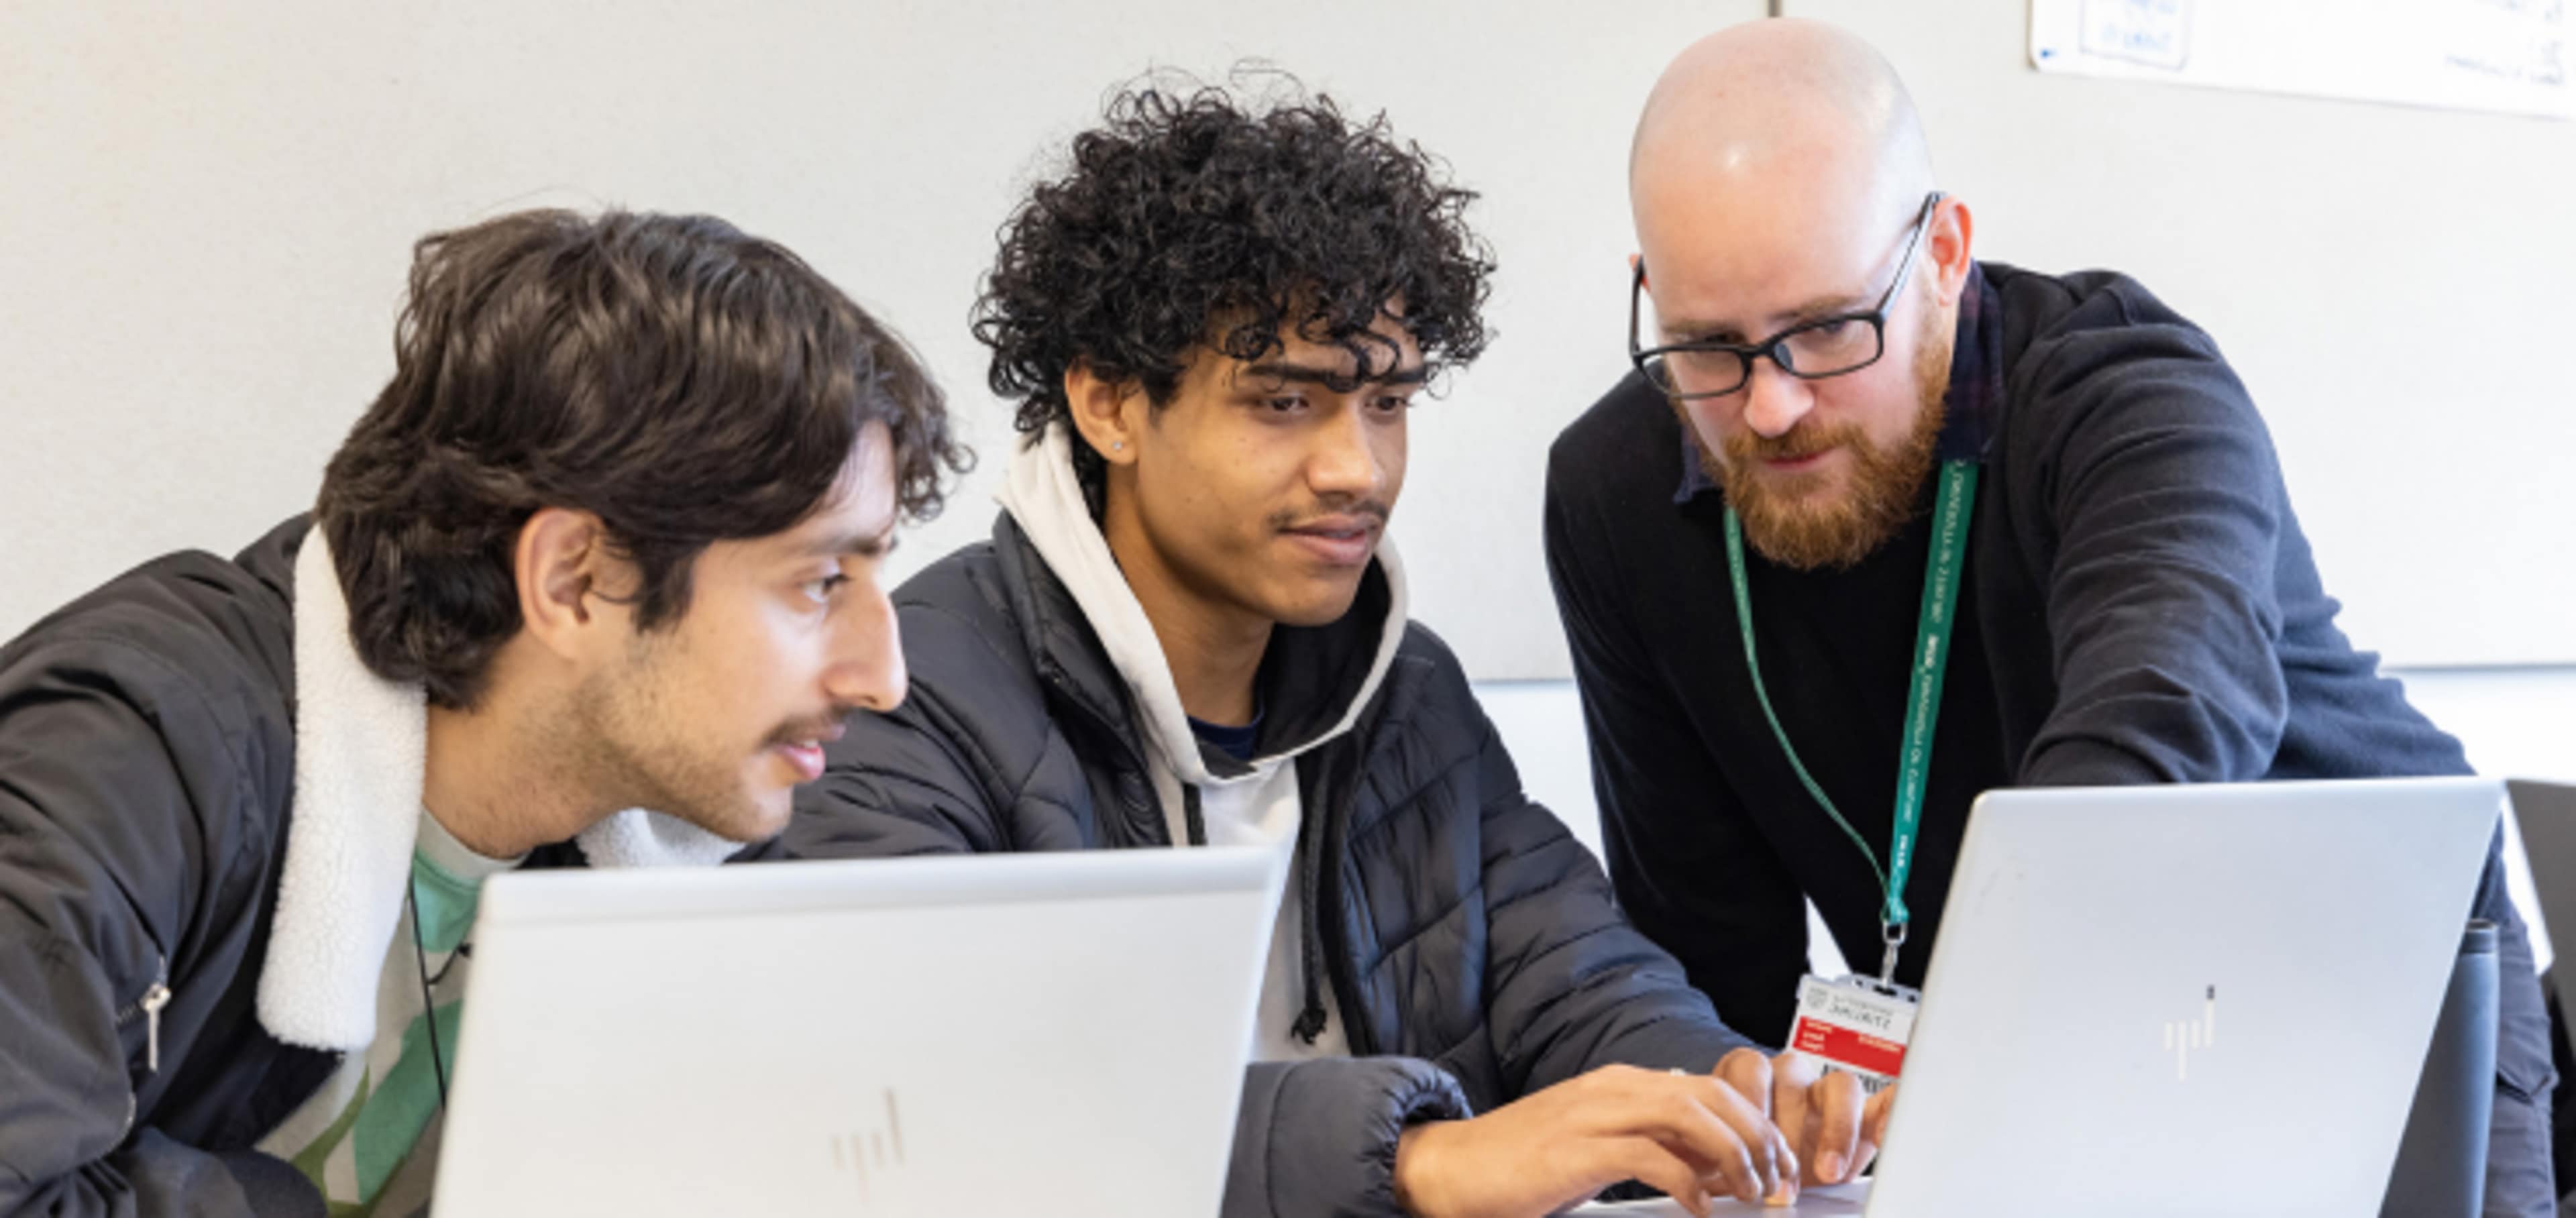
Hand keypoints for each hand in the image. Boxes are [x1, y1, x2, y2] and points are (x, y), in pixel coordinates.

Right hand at [1392, 1063, 1794, 1216]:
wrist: (1450, 1169)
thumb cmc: (1521, 1166)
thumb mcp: (1597, 1150)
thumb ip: (1651, 1147)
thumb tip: (1711, 1166)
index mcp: (1621, 1084)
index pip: (1709, 1089)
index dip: (1755, 1127)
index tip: (1779, 1168)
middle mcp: (1613, 1088)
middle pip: (1712, 1096)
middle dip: (1759, 1139)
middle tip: (1780, 1183)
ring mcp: (1594, 1114)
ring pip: (1691, 1116)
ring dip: (1735, 1157)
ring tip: (1752, 1195)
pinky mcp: (1578, 1150)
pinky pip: (1653, 1157)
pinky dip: (1689, 1184)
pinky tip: (1700, 1210)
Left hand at [1714, 1047, 1895, 1187]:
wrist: (1777, 1182)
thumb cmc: (1743, 1164)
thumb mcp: (1722, 1162)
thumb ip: (1713, 1158)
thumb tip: (1698, 1180)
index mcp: (1750, 1076)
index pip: (1749, 1069)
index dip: (1749, 1106)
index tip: (1747, 1150)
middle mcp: (1790, 1077)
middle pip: (1792, 1077)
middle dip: (1786, 1130)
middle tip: (1782, 1177)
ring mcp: (1829, 1093)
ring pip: (1840, 1084)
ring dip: (1835, 1130)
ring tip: (1828, 1173)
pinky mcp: (1865, 1112)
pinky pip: (1886, 1099)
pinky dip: (1889, 1113)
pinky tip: (1882, 1138)